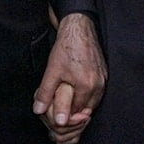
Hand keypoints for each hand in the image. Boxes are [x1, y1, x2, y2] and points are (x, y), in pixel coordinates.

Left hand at [34, 13, 106, 143]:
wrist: (78, 29)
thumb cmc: (66, 48)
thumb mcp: (52, 71)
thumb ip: (45, 93)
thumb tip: (38, 110)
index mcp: (86, 86)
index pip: (76, 113)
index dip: (65, 115)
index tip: (55, 112)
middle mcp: (98, 84)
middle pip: (86, 109)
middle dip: (74, 111)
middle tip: (60, 105)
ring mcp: (103, 79)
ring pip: (93, 101)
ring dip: (81, 103)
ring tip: (68, 98)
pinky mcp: (104, 73)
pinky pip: (97, 92)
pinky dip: (88, 95)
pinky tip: (77, 89)